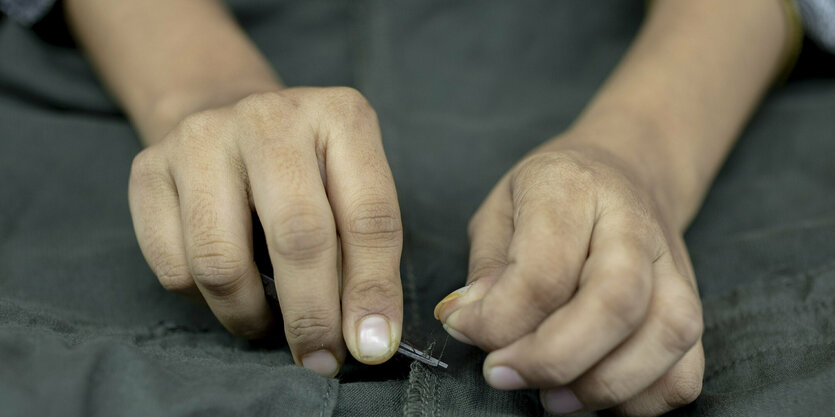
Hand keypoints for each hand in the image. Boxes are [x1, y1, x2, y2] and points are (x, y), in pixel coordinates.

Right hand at [129, 87, 402, 376]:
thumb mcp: (352, 189)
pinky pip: (173, 267)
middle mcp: (270, 117)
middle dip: (312, 316)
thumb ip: (364, 253)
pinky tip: (226, 289)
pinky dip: (204, 301)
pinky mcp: (148, 168)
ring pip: (221, 262)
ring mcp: (202, 137)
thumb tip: (367, 338)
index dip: (372, 290)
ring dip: (249, 314)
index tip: (371, 344)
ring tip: (266, 321)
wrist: (223, 114)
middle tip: (319, 358)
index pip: (368, 216)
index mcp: (340, 117)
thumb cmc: (306, 170)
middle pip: (298, 236)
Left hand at [434, 136, 703, 414]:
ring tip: (551, 398)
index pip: (543, 270)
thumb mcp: (500, 208)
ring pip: (664, 337)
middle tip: (503, 374)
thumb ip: (485, 266)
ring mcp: (674, 267)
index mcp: (572, 187)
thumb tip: (467, 321)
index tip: (465, 329)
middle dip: (552, 359)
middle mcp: (633, 224)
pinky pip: (685, 371)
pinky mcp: (694, 306)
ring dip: (602, 387)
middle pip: (614, 303)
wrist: (630, 169)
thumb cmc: (554, 195)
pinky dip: (642, 400)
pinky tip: (596, 393)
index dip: (498, 319)